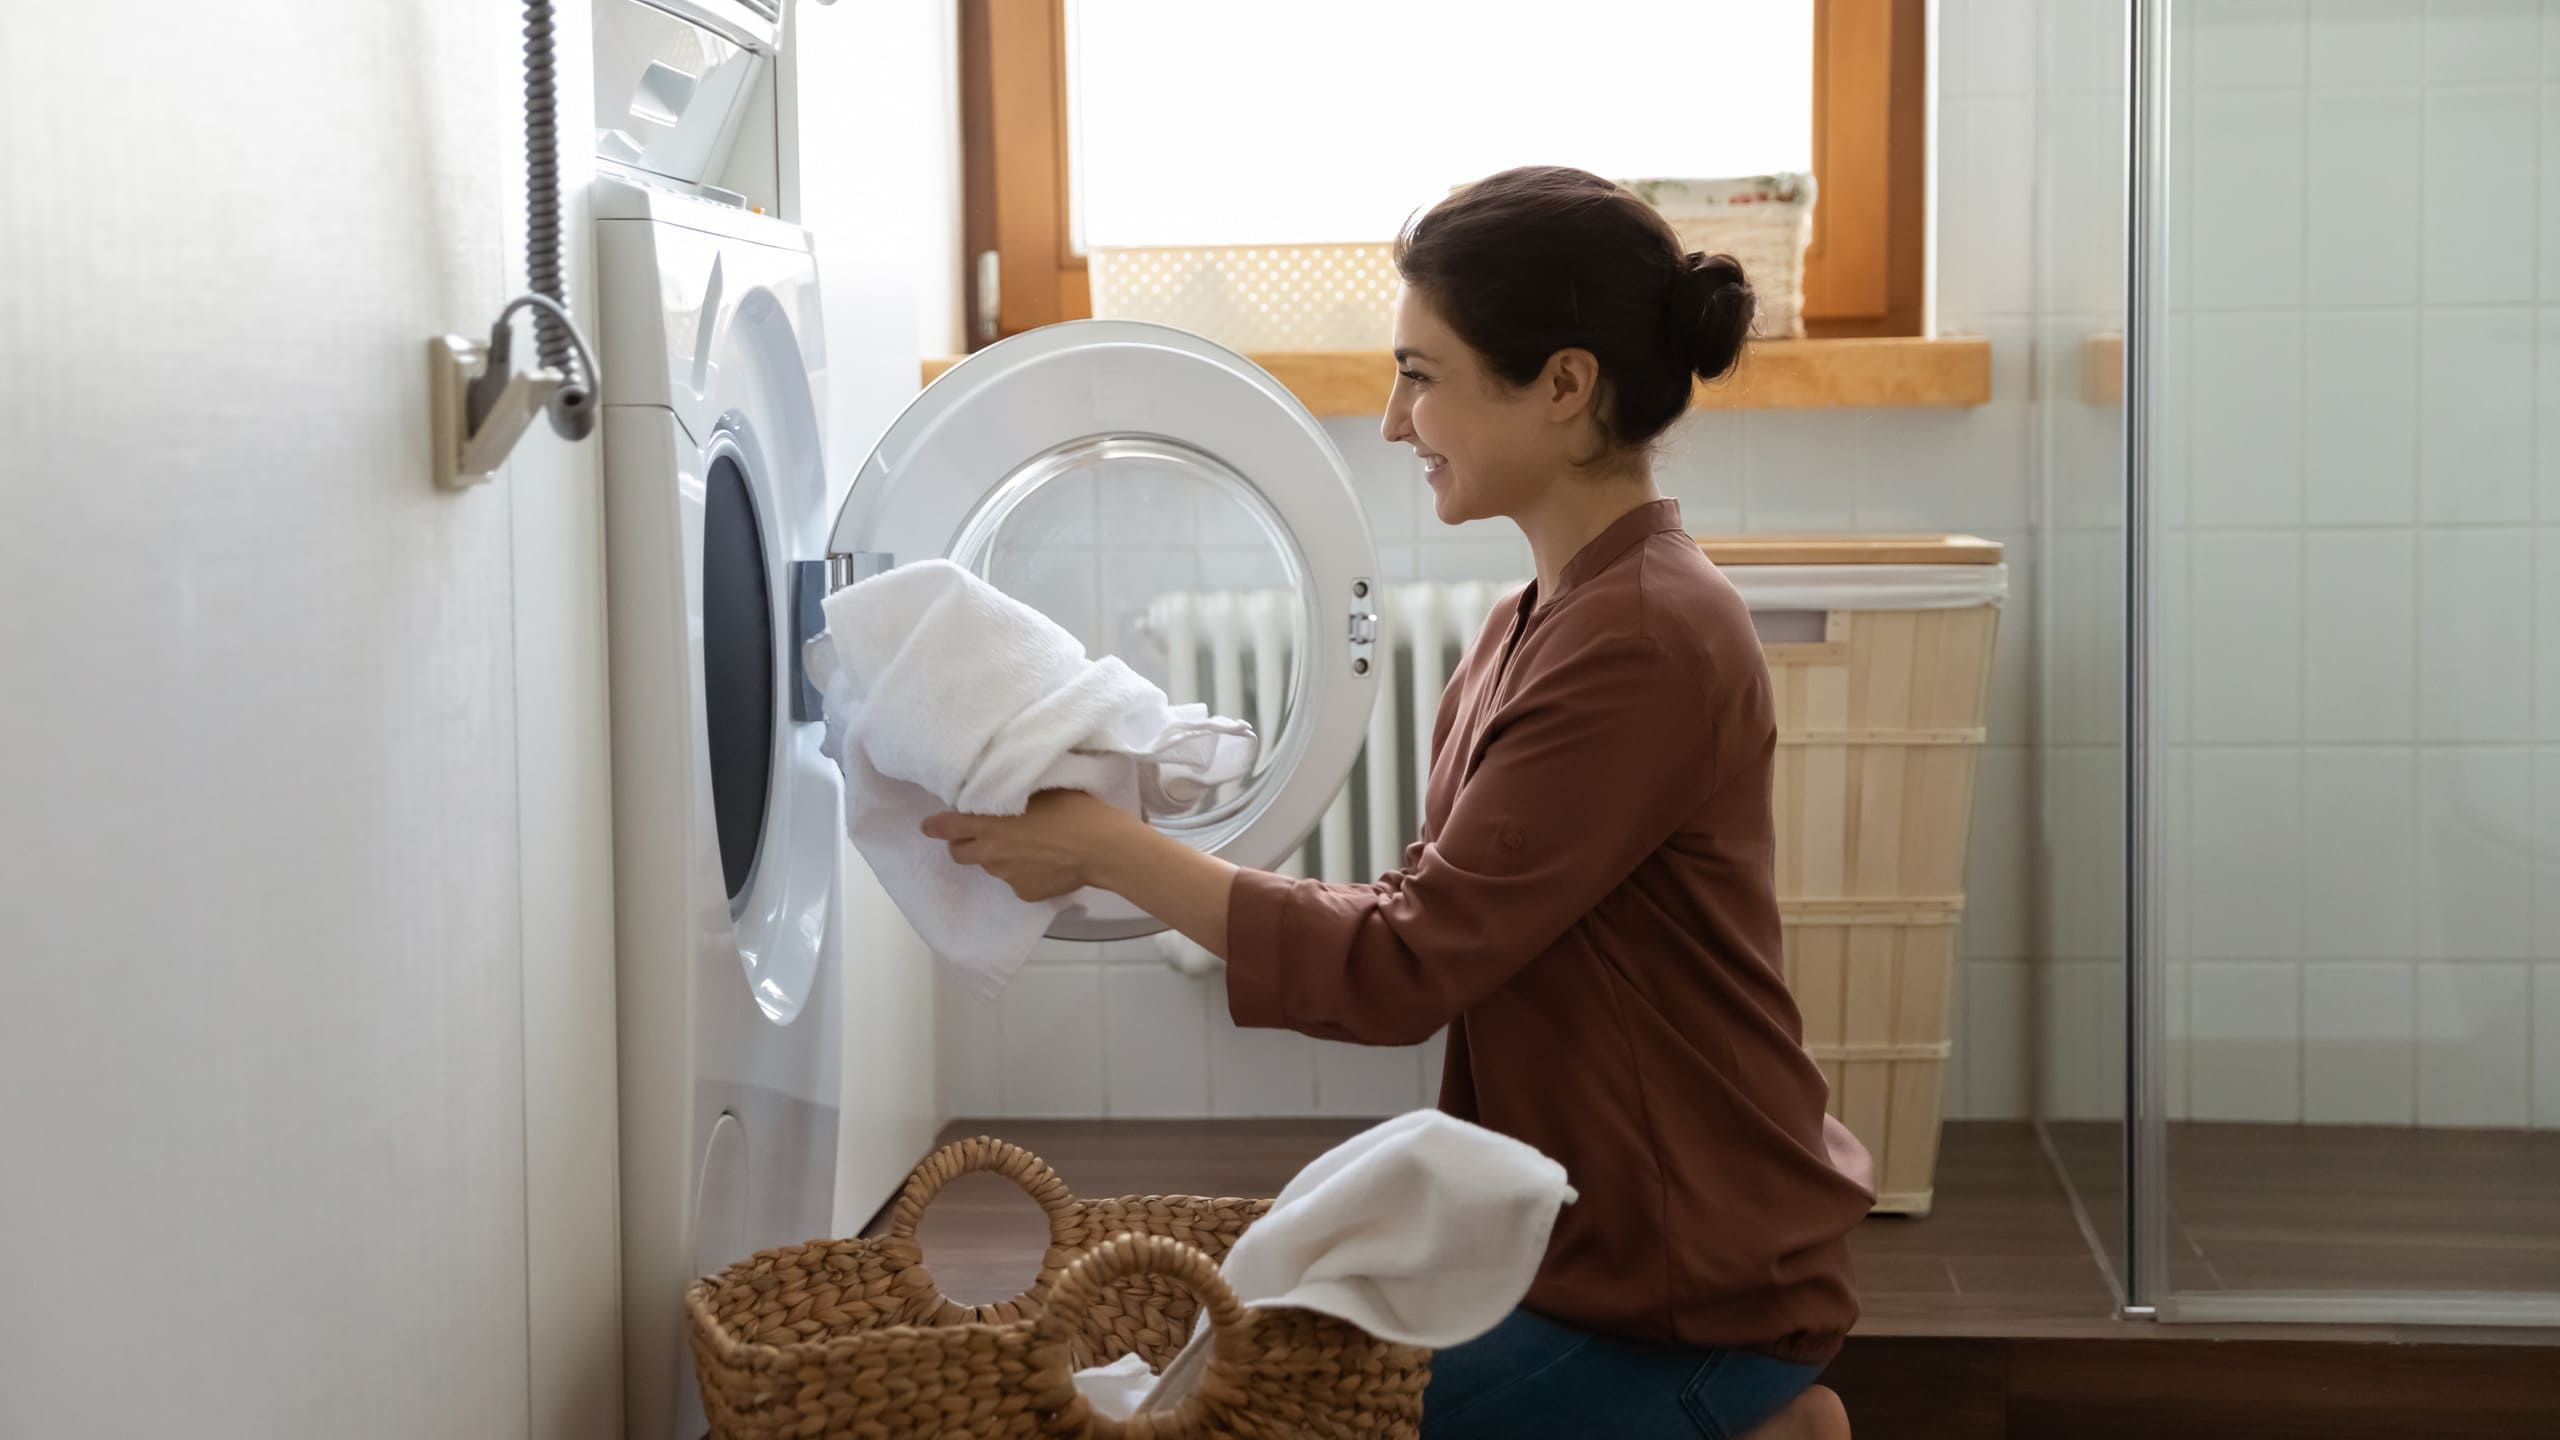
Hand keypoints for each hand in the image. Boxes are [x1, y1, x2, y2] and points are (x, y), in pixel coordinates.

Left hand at [922, 789, 1143, 902]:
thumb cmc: (1073, 809)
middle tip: (982, 834)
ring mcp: (1006, 876)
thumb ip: (1010, 792)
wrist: (1101, 847)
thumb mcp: (1038, 788)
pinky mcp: (1025, 893)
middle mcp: (990, 853)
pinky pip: (1016, 882)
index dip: (935, 826)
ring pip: (991, 866)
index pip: (947, 826)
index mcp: (988, 823)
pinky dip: (1024, 873)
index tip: (929, 826)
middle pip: (959, 853)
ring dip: (998, 856)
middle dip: (965, 843)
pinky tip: (1045, 863)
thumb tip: (1001, 789)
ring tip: (1026, 846)